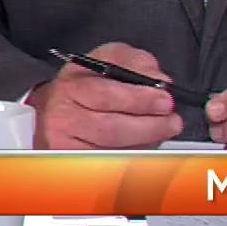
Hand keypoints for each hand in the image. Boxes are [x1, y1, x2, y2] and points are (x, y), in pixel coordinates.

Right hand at [27, 42, 181, 149]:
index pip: (105, 95)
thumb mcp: (106, 60)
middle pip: (110, 128)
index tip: (165, 100)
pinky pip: (110, 165)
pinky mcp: (75, 164)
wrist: (55, 111)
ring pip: (113, 150)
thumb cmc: (86, 85)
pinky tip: (145, 146)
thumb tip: (158, 80)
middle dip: (149, 126)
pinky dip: (133, 156)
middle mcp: (62, 117)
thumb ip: (134, 61)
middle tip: (172, 121)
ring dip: (146, 143)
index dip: (139, 99)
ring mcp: (65, 145)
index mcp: (70, 87)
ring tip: (164, 131)